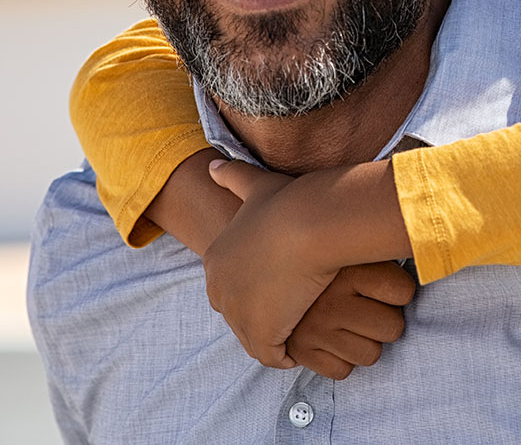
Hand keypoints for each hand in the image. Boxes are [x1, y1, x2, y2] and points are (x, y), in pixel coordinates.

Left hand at [204, 157, 414, 371]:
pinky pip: (272, 355)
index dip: (259, 283)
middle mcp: (219, 290)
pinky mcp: (263, 334)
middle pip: (241, 311)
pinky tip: (303, 341)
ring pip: (256, 336)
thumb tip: (211, 165)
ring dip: (276, 334)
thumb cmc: (289, 202)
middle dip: (264, 312)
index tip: (283, 279)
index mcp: (215, 259)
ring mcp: (238, 315)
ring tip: (301, 323)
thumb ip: (231, 177)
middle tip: (294, 304)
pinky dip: (286, 354)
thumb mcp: (255, 184)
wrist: (310, 223)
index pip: (233, 282)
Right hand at [288, 262, 415, 379]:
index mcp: (349, 269)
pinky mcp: (302, 352)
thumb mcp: (357, 248)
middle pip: (393, 328)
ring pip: (371, 355)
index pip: (403, 292)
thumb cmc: (330, 262)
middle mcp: (331, 301)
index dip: (400, 290)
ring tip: (350, 321)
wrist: (279, 271)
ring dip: (365, 341)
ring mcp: (315, 329)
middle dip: (385, 320)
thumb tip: (419, 250)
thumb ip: (384, 253)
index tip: (386, 284)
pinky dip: (341, 358)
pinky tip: (334, 336)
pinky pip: (343, 371)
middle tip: (368, 306)